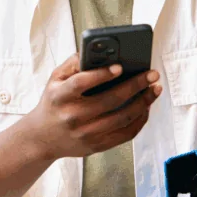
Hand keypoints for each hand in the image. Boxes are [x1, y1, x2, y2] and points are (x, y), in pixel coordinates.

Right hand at [23, 54, 161, 161]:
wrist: (42, 137)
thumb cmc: (53, 102)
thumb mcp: (54, 79)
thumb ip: (73, 64)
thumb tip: (96, 51)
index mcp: (59, 96)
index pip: (81, 83)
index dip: (102, 74)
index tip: (121, 66)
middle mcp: (72, 116)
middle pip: (110, 101)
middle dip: (135, 85)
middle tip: (152, 74)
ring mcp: (85, 134)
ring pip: (122, 118)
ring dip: (143, 102)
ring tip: (154, 89)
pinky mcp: (96, 146)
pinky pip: (125, 134)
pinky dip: (139, 120)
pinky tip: (146, 107)